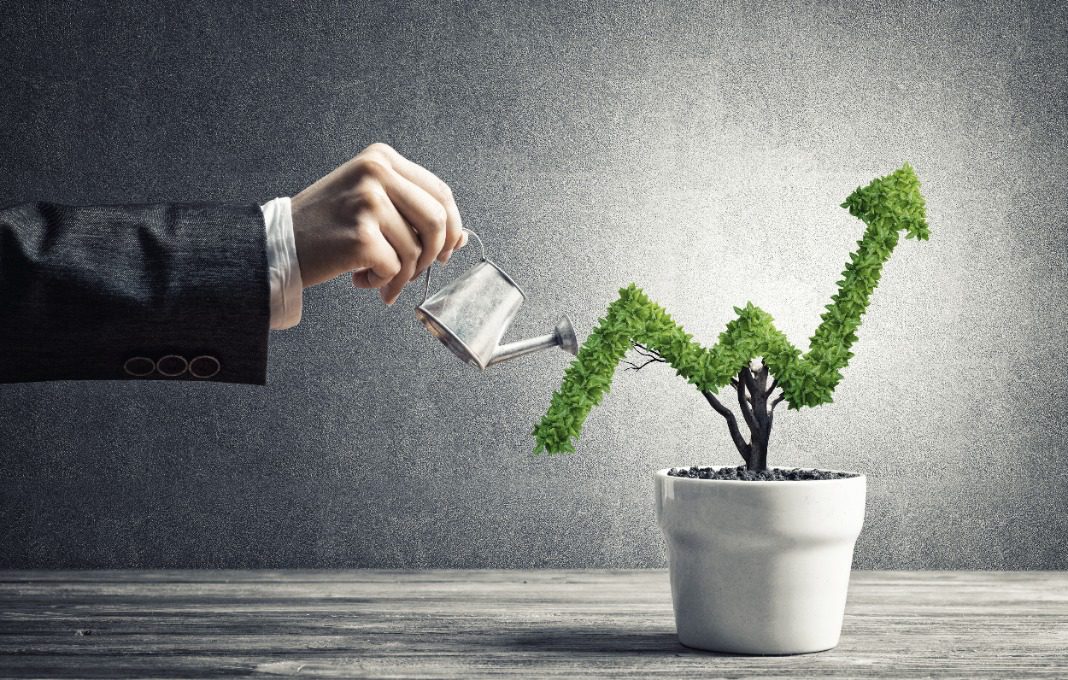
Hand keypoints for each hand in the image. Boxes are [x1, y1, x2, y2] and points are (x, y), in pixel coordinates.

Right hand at [290, 143, 464, 304]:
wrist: (277, 242)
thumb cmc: (325, 224)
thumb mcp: (370, 202)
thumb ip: (412, 213)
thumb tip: (461, 239)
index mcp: (382, 158)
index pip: (440, 193)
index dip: (451, 227)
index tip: (443, 250)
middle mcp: (376, 173)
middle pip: (437, 221)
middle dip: (431, 255)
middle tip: (413, 271)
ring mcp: (368, 202)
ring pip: (416, 251)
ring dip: (402, 275)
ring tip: (377, 276)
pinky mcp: (361, 235)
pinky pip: (394, 269)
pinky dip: (382, 283)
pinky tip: (360, 279)